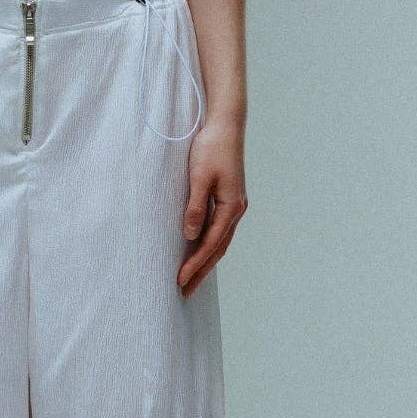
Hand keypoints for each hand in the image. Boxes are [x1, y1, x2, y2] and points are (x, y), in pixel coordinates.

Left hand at [178, 119, 246, 295]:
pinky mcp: (228, 199)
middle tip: (184, 292)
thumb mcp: (199, 177)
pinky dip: (208, 245)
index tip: (180, 281)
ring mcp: (234, 205)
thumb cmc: (211, 147)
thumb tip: (190, 235)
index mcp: (232, 206)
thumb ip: (195, 206)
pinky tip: (198, 251)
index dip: (195, 264)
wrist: (226, 124)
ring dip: (205, 261)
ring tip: (190, 279)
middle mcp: (236, 209)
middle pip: (218, 248)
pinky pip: (218, 230)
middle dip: (201, 271)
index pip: (211, 244)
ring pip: (220, 241)